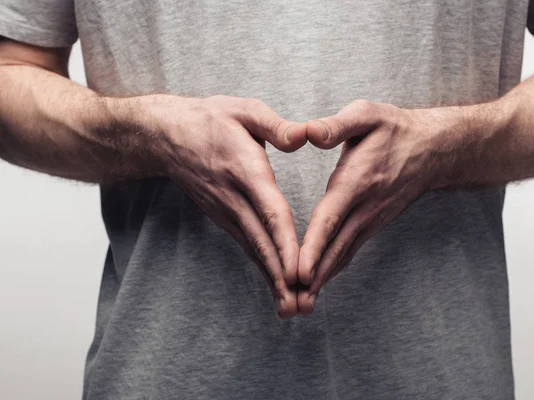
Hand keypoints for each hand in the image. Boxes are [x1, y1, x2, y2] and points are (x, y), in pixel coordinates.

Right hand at [143, 95, 306, 317]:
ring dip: (272, 279)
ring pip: (253, 249)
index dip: (284, 243)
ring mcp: (225, 211)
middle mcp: (234, 198)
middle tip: (300, 305)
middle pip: (261, 241)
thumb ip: (276, 126)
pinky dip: (262, 267)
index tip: (297, 271)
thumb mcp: (244, 110)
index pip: (269, 211)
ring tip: (292, 306)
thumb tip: (306, 136)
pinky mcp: (223, 216)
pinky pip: (247, 244)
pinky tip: (276, 285)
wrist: (165, 136)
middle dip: (281, 276)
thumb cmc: (209, 120)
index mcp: (245, 170)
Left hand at [297, 99, 446, 313]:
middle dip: (313, 276)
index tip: (299, 272)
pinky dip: (333, 268)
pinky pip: (350, 250)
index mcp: (356, 180)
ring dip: (322, 278)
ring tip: (299, 302)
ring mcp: (371, 219)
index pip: (331, 218)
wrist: (433, 149)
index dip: (314, 246)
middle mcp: (365, 207)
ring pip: (343, 253)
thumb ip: (336, 125)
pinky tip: (319, 281)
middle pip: (336, 247)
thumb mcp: (366, 115)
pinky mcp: (373, 224)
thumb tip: (307, 132)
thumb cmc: (394, 129)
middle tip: (292, 302)